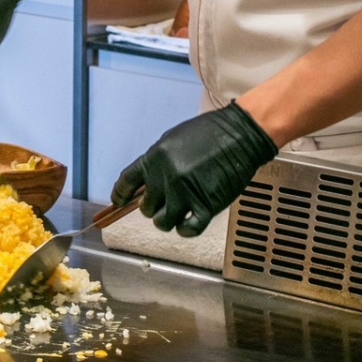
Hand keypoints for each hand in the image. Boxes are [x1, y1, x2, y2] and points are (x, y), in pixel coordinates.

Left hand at [111, 102, 277, 236]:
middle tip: (168, 200)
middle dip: (155, 206)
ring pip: (163, 222)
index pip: (126, 182)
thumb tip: (147, 182)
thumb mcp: (175, 139)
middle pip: (146, 207)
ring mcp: (185, 193)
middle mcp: (166, 177)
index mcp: (156, 157)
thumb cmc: (211, 132)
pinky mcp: (206, 206)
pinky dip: (187, 229)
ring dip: (170, 219)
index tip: (120, 203)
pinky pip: (187, 230)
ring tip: (181, 210)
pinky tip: (192, 220)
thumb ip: (158, 162)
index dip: (121, 195)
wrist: (242, 134)